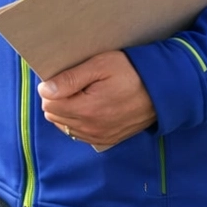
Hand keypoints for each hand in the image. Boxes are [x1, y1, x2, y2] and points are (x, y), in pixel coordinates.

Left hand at [38, 50, 157, 148]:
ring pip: (64, 126)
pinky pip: (79, 134)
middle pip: (53, 115)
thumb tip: (44, 90)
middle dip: (59, 99)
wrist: (162, 91)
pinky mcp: (106, 140)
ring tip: (86, 95)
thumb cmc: (131, 72)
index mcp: (86, 110)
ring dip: (68, 111)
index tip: (66, 77)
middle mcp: (90, 129)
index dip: (52, 87)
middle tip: (77, 84)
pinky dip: (79, 122)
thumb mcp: (100, 66)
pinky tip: (91, 107)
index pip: (47, 103)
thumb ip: (70, 79)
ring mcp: (98, 137)